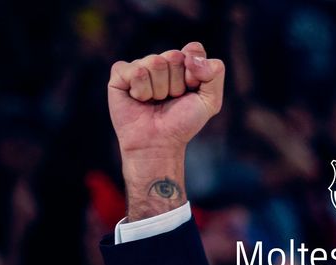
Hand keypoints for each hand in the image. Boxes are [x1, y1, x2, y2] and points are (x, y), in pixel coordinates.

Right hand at [107, 41, 225, 157]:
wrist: (159, 143)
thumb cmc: (182, 123)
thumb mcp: (210, 101)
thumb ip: (215, 73)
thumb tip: (191, 56)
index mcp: (183, 63)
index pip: (194, 50)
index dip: (195, 72)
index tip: (191, 90)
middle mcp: (161, 61)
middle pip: (174, 56)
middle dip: (176, 84)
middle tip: (170, 99)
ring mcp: (140, 66)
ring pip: (154, 62)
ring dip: (159, 90)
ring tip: (155, 101)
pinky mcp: (120, 73)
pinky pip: (135, 70)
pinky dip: (141, 90)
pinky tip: (139, 100)